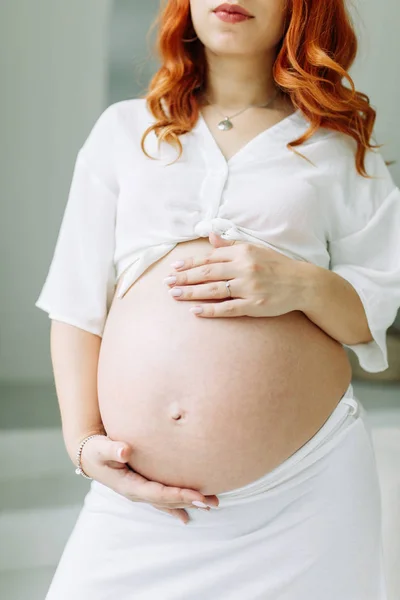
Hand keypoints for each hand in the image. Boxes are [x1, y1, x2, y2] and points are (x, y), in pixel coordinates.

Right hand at [78, 435, 218, 523]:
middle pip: (168, 501)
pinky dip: (178, 504)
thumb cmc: (95, 450)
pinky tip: (189, 512)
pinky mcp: (143, 487)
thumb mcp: (100, 448)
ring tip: (211, 505)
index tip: (198, 494)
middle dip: (191, 501)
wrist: (89, 457)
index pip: (159, 493)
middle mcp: (137, 493)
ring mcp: (140, 492)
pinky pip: (163, 499)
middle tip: (213, 502)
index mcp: (130, 486)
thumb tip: (124, 450)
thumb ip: (111, 449)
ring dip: (189, 503)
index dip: (179, 494)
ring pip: (168, 502)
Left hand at [164, 232, 311, 317]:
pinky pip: (227, 308)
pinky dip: (210, 310)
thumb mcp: (255, 250)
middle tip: (167, 282)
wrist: (303, 284)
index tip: (174, 268)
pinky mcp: (254, 305)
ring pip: (214, 290)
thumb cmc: (277, 266)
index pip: (210, 257)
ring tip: (174, 294)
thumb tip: (211, 237)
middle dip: (184, 278)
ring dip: (191, 292)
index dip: (190, 263)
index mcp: (243, 252)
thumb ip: (231, 246)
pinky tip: (195, 311)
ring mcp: (249, 287)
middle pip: (207, 272)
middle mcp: (245, 268)